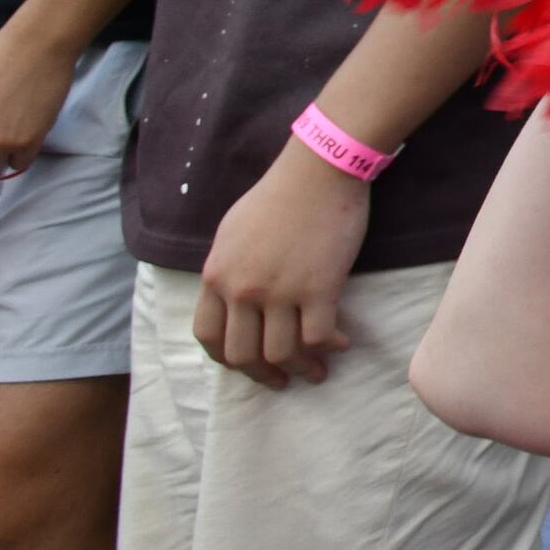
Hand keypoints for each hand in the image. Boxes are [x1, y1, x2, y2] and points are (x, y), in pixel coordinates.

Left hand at [196, 144, 371, 387]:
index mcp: (216, 275)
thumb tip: (234, 299)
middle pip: (243, 355)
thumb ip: (227, 269)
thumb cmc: (279, 194)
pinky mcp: (318, 288)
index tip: (248, 365)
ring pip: (282, 353)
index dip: (228, 360)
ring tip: (317, 370)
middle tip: (283, 379)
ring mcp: (280, 291)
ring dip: (301, 369)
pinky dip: (329, 347)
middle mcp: (242, 290)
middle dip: (264, 374)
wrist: (319, 171)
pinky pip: (317, 337)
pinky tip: (341, 342)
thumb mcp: (232, 232)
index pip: (209, 336)